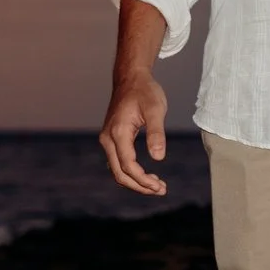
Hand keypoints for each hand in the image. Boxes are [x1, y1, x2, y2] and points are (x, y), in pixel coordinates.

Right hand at [100, 70, 169, 195]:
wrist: (131, 79)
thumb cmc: (145, 92)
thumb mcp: (155, 109)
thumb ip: (156, 133)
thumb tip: (158, 158)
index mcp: (117, 133)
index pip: (128, 166)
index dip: (143, 180)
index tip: (160, 187)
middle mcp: (108, 139)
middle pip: (119, 173)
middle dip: (139, 186)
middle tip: (161, 190)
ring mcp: (108, 140)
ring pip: (117, 170)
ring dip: (136, 181)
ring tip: (158, 186)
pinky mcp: (113, 139)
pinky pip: (119, 162)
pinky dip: (132, 172)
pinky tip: (148, 175)